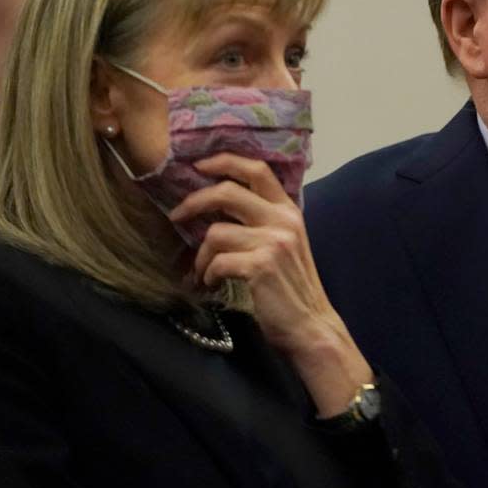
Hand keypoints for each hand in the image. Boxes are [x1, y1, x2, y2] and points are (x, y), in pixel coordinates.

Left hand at [168, 153, 372, 415]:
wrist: (310, 326)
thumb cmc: (291, 289)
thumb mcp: (285, 245)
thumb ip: (263, 222)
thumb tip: (217, 207)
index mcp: (289, 211)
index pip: (257, 170)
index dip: (225, 161)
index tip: (200, 166)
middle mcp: (283, 220)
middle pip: (227, 192)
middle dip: (194, 202)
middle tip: (177, 216)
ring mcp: (274, 242)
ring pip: (216, 233)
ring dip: (201, 255)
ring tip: (205, 271)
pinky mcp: (261, 265)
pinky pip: (218, 261)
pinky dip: (208, 274)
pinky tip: (212, 284)